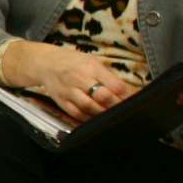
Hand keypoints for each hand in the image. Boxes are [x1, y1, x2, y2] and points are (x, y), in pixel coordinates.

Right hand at [0, 40, 135, 121]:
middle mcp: (79, 79)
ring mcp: (69, 91)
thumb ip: (109, 77)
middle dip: (118, 106)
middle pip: (103, 96)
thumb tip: (130, 92)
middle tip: (128, 112)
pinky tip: (97, 120)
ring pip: (90, 107)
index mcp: (91, 67)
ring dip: (104, 114)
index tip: (138, 101)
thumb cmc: (73, 62)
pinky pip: (77, 114)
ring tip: (114, 118)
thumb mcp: (92, 62)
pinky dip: (89, 119)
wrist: (45, 64)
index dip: (128, 95)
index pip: (115, 84)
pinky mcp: (62, 101)